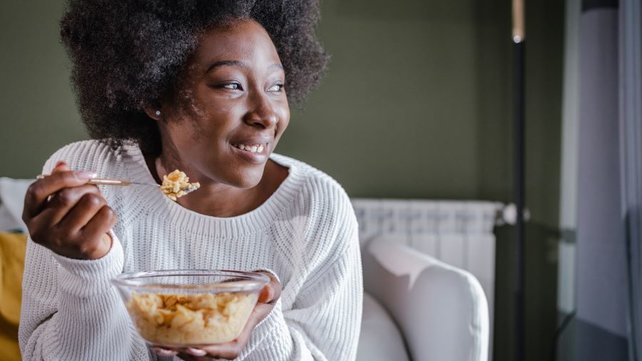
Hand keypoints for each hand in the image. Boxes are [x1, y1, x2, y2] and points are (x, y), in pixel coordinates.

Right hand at [22, 161, 116, 259]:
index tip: (85, 174)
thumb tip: (62, 164)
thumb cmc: (70, 223)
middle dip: (88, 188)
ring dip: (101, 199)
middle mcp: (42, 230)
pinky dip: (110, 213)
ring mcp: (63, 240)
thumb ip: (58, 183)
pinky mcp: (85, 246)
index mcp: (31, 216)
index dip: (62, 177)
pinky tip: (103, 221)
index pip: (38, 190)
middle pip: (68, 195)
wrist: (82, 257)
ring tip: (98, 208)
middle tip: (94, 192)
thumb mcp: (57, 204)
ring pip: (91, 202)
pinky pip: (106, 215)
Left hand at [153, 270, 281, 359]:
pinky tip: (155, 334)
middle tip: (173, 348)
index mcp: (241, 331)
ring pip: (192, 350)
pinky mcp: (198, 329)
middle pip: (206, 355)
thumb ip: (271, 289)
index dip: (214, 352)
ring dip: (175, 350)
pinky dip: (170, 338)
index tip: (199, 348)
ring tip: (159, 345)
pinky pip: (184, 338)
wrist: (254, 290)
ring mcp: (210, 336)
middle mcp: (224, 338)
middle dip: (189, 354)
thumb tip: (267, 292)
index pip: (230, 349)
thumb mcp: (270, 287)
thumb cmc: (261, 291)